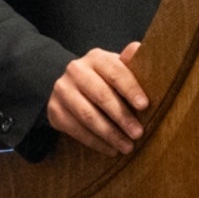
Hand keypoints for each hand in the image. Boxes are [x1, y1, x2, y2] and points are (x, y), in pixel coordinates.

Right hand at [45, 41, 147, 155]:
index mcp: (96, 58)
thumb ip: (130, 62)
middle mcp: (76, 71)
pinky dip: (95, 142)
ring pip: (87, 116)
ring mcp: (62, 90)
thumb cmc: (106, 78)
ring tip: (127, 146)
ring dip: (110, 134)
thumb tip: (138, 48)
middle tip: (138, 133)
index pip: (115, 72)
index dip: (130, 89)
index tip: (144, 106)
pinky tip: (111, 149)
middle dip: (122, 117)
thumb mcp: (118, 67)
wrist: (72, 85)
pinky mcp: (54, 110)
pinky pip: (76, 130)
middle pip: (101, 96)